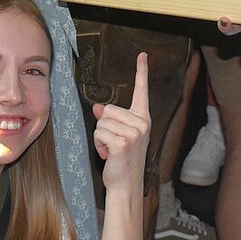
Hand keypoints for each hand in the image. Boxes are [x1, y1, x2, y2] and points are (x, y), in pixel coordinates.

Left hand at [91, 53, 150, 195]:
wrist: (126, 185)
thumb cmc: (121, 160)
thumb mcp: (117, 135)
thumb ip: (111, 119)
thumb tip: (98, 108)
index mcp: (143, 119)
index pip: (142, 91)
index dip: (142, 71)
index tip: (143, 55)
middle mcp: (142, 123)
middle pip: (108, 109)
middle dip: (104, 126)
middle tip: (113, 144)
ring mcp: (134, 133)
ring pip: (101, 122)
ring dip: (100, 137)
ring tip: (111, 150)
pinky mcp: (123, 142)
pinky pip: (99, 133)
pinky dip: (98, 145)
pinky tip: (108, 155)